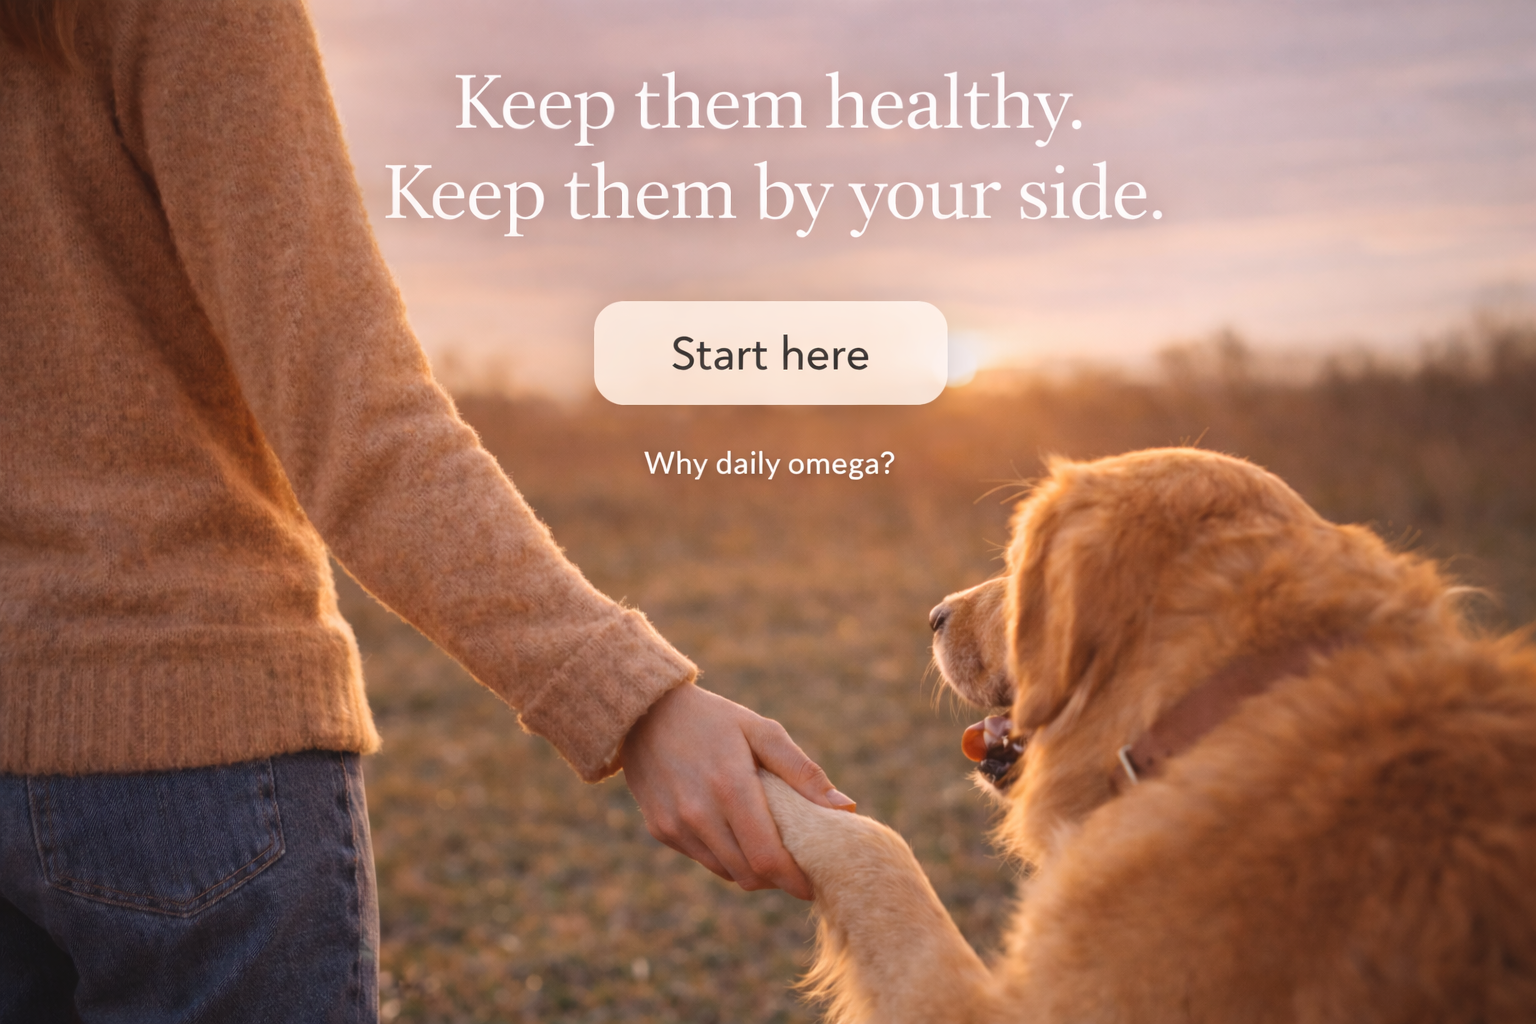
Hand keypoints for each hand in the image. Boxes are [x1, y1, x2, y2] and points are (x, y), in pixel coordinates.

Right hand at [618, 684, 855, 900]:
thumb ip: (803, 772)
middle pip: (750, 874)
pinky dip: (727, 858)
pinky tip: (737, 834)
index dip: (795, 880)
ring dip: (753, 871)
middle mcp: (699, 813)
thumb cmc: (716, 720)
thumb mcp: (762, 731)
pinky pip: (704, 860)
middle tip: (798, 867)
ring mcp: (676, 825)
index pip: (768, 858)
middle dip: (778, 879)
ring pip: (727, 873)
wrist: (646, 712)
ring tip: (771, 850)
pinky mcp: (661, 830)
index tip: (814, 883)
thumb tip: (844, 808)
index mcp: (731, 787)